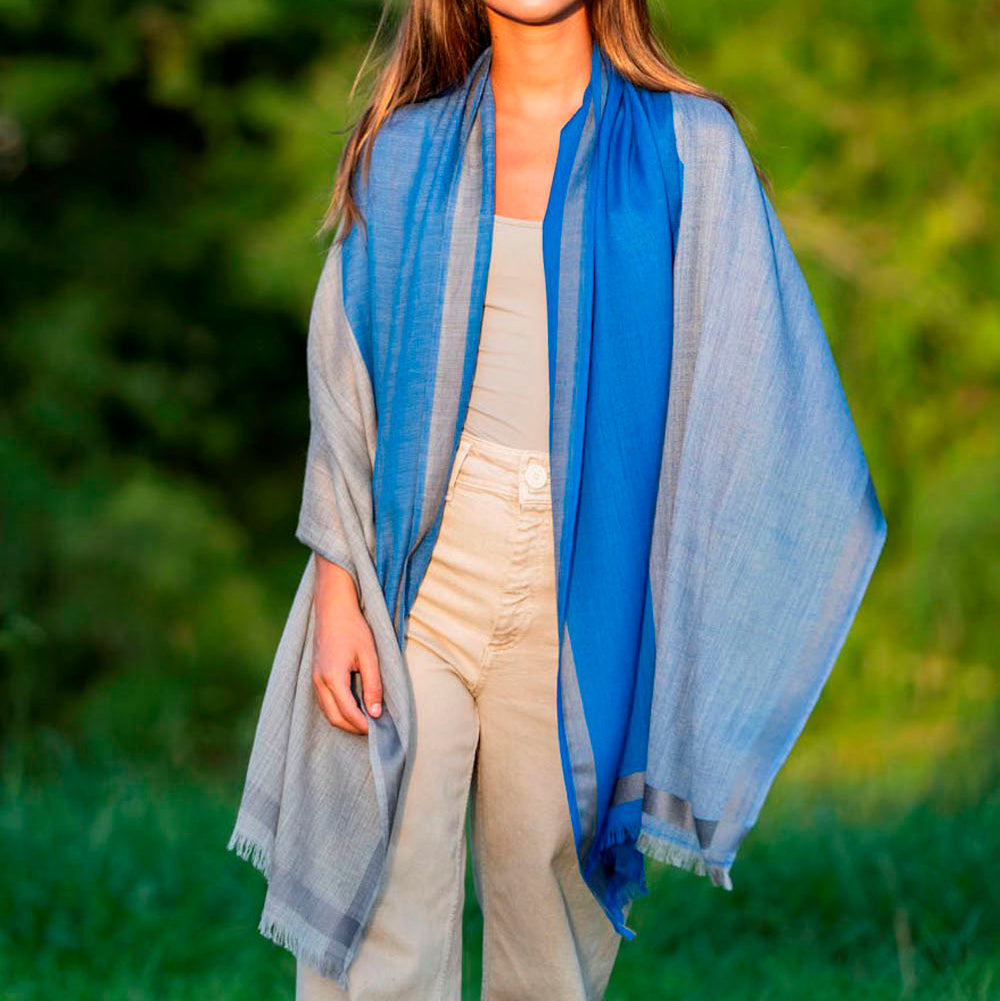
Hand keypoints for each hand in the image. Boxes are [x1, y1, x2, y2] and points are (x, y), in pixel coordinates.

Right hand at [311, 555, 382, 734]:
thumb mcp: (369, 656)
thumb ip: (373, 685)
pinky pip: (324, 701)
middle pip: (334, 718)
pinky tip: (353, 707)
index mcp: (332, 677)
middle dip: (353, 728)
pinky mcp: (315, 675)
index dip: (363, 725)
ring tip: (366, 720)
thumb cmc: (354, 628)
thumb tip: (376, 713)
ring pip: (327, 711)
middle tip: (374, 730)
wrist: (333, 608)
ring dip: (345, 720)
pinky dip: (337, 710)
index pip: (347, 713)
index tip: (379, 730)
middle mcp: (319, 681)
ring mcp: (314, 678)